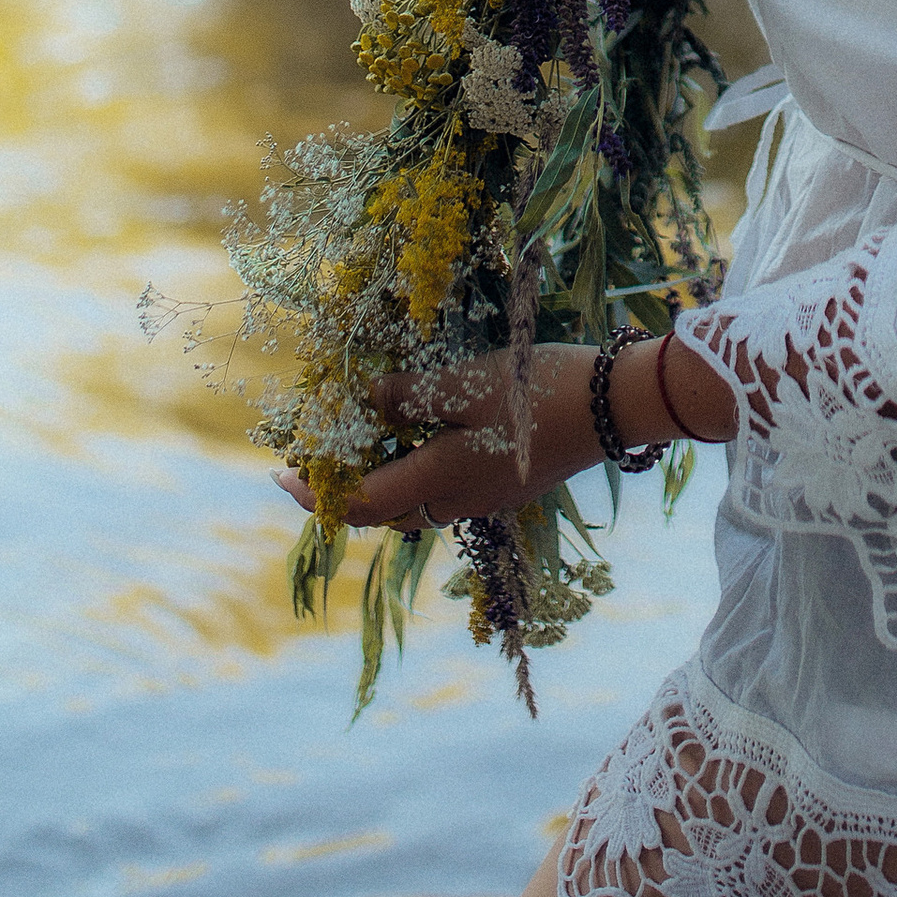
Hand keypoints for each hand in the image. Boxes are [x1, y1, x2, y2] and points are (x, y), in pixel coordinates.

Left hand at [274, 345, 546, 533]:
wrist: (615, 406)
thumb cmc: (538, 388)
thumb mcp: (465, 383)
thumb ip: (408, 395)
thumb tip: (363, 401)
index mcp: (440, 479)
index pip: (361, 502)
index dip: (316, 494)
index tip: (281, 475)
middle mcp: (457, 502)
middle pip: (384, 514)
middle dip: (342, 494)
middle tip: (315, 464)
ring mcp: (485, 499)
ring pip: (414, 508)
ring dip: (379, 486)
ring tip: (359, 450)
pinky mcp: (506, 488)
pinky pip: (441, 495)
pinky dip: (412, 477)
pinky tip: (416, 442)